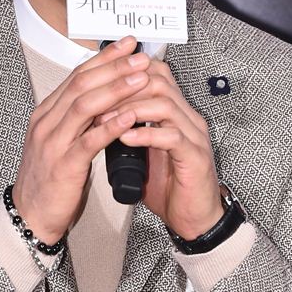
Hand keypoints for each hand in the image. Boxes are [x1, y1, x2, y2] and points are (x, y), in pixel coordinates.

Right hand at [12, 35, 151, 243]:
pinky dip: (110, 126)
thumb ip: (80, 119)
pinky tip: (129, 116)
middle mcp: (47, 122)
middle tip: (139, 55)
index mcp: (47, 113)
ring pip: (84, 106)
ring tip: (141, 79)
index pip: (77, 76)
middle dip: (113, 67)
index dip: (104, 58)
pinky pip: (88, 140)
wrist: (31, 215)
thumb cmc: (51, 178)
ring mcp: (53, 142)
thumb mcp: (63, 140)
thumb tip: (109, 96)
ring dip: (115, 89)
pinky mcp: (63, 165)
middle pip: (81, 84)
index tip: (127, 45)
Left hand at [95, 47, 223, 239]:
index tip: (98, 85)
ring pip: (164, 104)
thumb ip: (129, 128)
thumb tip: (98, 113)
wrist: (193, 218)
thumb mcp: (143, 150)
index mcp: (176, 112)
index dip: (125, 74)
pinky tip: (125, 138)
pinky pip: (172, 137)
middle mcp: (187, 118)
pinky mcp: (195, 157)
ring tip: (105, 120)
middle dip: (123, 89)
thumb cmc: (169, 185)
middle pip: (158, 81)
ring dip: (130, 109)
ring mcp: (194, 136)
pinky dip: (145, 134)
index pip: (154, 73)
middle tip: (95, 100)